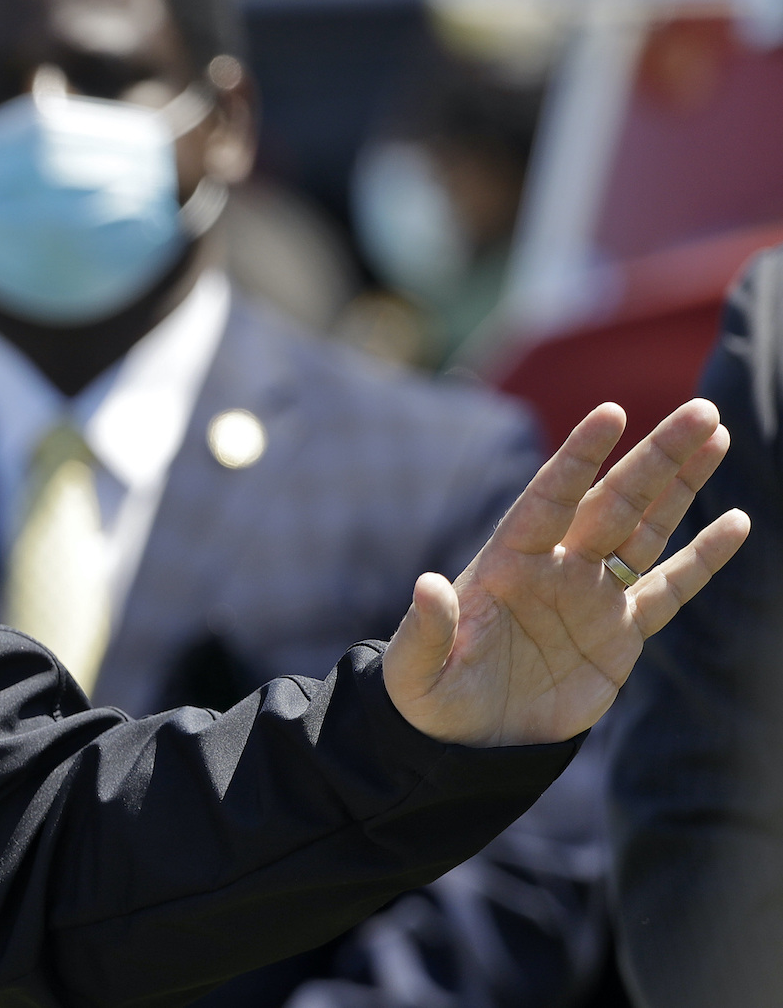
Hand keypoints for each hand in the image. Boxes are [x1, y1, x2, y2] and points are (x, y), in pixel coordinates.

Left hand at [384, 400, 749, 746]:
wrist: (470, 743)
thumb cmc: (432, 699)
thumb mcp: (415, 670)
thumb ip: (425, 628)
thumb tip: (427, 584)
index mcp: (506, 562)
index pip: (550, 497)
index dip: (579, 457)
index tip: (611, 413)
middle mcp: (555, 567)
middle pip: (614, 501)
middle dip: (656, 457)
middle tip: (702, 411)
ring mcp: (592, 596)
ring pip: (646, 528)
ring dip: (681, 484)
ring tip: (714, 435)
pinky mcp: (621, 635)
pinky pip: (670, 588)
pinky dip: (703, 558)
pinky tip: (737, 523)